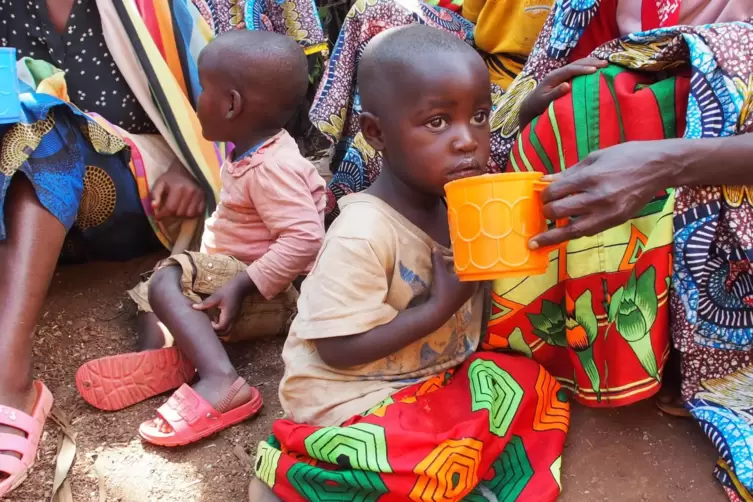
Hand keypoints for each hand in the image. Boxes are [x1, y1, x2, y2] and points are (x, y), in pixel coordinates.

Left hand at [151, 162, 205, 219]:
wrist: (186, 169)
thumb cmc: (171, 177)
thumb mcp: (160, 182)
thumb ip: (155, 194)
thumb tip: (154, 206)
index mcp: (178, 188)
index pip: (170, 208)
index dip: (162, 215)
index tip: (157, 217)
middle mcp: (190, 192)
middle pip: (180, 213)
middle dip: (172, 214)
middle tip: (168, 211)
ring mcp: (199, 195)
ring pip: (190, 214)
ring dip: (182, 215)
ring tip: (177, 210)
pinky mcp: (205, 197)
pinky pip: (199, 212)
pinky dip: (192, 214)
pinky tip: (186, 209)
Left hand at [192, 273, 255, 335]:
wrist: (240, 287)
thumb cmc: (228, 291)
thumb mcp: (216, 296)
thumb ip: (205, 303)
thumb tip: (193, 307)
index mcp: (228, 316)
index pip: (221, 328)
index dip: (214, 328)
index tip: (208, 321)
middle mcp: (232, 319)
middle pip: (226, 333)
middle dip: (217, 332)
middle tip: (209, 326)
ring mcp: (234, 318)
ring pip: (228, 330)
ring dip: (220, 330)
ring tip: (212, 324)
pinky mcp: (234, 316)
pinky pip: (229, 326)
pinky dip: (223, 326)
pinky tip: (216, 319)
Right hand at [427, 249, 476, 318]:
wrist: (439, 311)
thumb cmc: (442, 291)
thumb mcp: (439, 273)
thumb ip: (438, 260)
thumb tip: (434, 248)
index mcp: (471, 280)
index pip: (480, 268)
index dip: (479, 260)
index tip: (477, 252)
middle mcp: (473, 286)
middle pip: (477, 273)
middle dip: (473, 265)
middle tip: (471, 255)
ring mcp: (469, 292)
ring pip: (472, 279)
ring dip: (469, 271)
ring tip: (465, 262)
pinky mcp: (464, 296)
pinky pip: (469, 283)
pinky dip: (466, 277)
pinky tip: (460, 274)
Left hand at [519, 58, 607, 128]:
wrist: (530, 104)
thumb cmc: (537, 104)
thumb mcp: (544, 101)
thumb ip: (555, 93)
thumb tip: (567, 85)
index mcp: (553, 77)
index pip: (570, 70)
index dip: (583, 69)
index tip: (595, 70)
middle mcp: (557, 72)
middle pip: (576, 64)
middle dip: (591, 62)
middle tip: (605, 63)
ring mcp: (561, 74)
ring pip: (577, 64)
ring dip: (591, 62)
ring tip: (605, 62)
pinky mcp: (564, 77)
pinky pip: (577, 69)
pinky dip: (587, 66)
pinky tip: (596, 67)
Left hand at [529, 140, 674, 249]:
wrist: (660, 167)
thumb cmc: (627, 156)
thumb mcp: (595, 157)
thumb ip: (570, 172)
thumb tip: (546, 181)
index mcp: (590, 177)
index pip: (555, 191)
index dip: (544, 195)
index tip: (541, 196)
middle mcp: (597, 197)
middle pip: (559, 211)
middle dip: (546, 212)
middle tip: (543, 211)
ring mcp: (607, 212)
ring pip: (572, 230)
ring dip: (552, 236)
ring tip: (537, 242)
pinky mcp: (615, 221)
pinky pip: (589, 232)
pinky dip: (574, 233)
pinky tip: (564, 234)